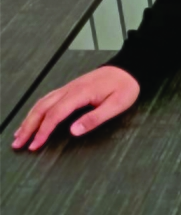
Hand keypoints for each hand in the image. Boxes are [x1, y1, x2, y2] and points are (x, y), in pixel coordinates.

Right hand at [11, 66, 139, 150]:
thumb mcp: (117, 105)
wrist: (129, 68)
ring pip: (43, 102)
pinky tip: (33, 117)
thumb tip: (73, 131)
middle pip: (43, 107)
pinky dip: (37, 109)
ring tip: (19, 135)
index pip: (56, 113)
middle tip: (18, 144)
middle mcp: (71, 88)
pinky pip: (49, 98)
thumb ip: (95, 118)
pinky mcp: (72, 87)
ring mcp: (70, 86)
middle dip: (29, 126)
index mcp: (81, 93)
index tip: (34, 145)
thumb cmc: (125, 86)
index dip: (43, 131)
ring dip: (29, 118)